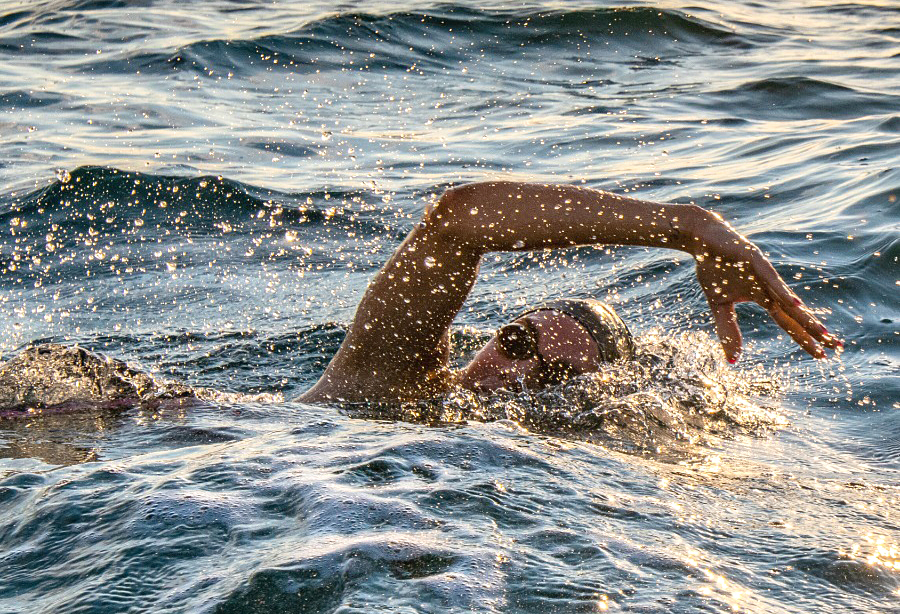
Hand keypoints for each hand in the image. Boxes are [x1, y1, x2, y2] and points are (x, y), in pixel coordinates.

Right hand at [687, 211, 841, 361]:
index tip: (822, 354)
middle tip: (838, 346)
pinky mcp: (755, 260)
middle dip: (816, 330)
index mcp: (763, 298)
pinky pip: (771, 279)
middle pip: (796, 313)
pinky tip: (796, 304)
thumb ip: (727, 331)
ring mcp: (764, 273)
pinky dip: (783, 292)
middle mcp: (769, 287)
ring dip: (804, 315)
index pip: (788, 322)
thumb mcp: (718, 306)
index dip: (804, 338)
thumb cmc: (713, 269)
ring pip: (787, 298)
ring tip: (822, 331)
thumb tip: (733, 361)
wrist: (702, 240)